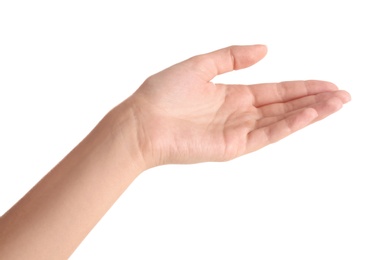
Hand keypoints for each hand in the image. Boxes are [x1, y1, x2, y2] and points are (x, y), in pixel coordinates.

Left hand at [124, 45, 349, 166]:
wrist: (142, 121)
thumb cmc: (163, 93)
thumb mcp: (201, 65)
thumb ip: (232, 56)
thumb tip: (265, 50)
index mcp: (234, 95)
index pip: (276, 91)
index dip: (302, 87)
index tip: (326, 83)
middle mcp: (240, 114)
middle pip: (285, 106)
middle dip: (314, 100)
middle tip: (343, 95)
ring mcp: (238, 131)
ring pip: (281, 120)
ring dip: (310, 112)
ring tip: (336, 103)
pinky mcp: (233, 146)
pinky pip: (267, 133)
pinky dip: (289, 124)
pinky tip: (309, 114)